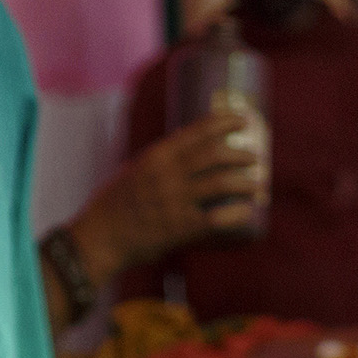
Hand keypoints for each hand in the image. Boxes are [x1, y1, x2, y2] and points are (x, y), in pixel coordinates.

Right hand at [70, 111, 265, 274]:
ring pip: (222, 183)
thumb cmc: (115, 205)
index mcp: (157, 155)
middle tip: (255, 157)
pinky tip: (248, 213)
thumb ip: (161, 160)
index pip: (198, 131)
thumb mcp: (135, 170)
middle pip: (215, 154)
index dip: (225, 122)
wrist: (100, 238)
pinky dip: (237, 214)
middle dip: (241, 153)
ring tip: (258, 184)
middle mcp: (167, 174)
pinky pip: (217, 218)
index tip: (244, 119)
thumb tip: (186, 144)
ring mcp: (174, 200)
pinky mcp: (179, 228)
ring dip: (245, 182)